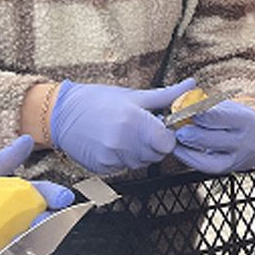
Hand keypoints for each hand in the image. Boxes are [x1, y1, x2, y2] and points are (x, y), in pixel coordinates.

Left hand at [0, 135, 74, 254]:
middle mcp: (3, 227)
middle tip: (49, 214)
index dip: (50, 196)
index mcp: (0, 204)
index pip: (34, 197)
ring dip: (34, 238)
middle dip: (47, 217)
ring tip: (31, 230)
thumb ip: (0, 163)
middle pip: (36, 221)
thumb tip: (26, 140)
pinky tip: (11, 251)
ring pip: (28, 244)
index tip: (61, 197)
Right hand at [50, 78, 196, 173]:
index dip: (168, 135)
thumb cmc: (99, 100)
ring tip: (125, 134)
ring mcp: (111, 157)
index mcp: (134, 120)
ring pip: (142, 163)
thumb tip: (192, 86)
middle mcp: (122, 142)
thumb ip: (167, 96)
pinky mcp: (102, 168)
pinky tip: (113, 143)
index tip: (161, 127)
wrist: (61, 113)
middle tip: (141, 128)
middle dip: (155, 143)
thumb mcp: (134, 95)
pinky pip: (125, 168)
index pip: (167, 142)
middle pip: (157, 154)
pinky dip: (124, 158)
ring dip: (140, 152)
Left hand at [173, 100, 254, 173]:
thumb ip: (208, 105)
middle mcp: (242, 140)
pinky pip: (203, 165)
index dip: (196, 112)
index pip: (216, 116)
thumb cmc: (237, 118)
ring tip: (175, 136)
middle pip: (208, 137)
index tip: (182, 109)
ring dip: (185, 145)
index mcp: (244, 120)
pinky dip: (187, 157)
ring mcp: (235, 157)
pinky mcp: (225, 169)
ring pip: (205, 154)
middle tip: (172, 124)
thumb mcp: (230, 106)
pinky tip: (178, 149)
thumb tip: (181, 103)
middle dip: (187, 130)